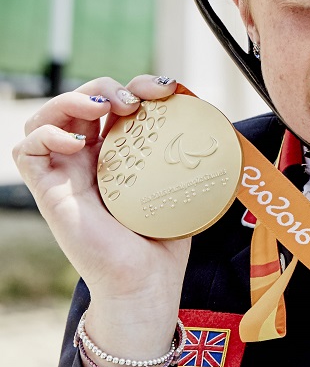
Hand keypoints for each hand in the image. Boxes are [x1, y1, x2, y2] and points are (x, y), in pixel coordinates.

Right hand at [12, 75, 189, 313]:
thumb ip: (192, 155)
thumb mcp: (182, 185)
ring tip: (104, 108)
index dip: (138, 85)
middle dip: (106, 86)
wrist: (145, 282)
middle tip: (135, 100)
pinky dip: (47, 133)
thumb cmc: (164, 239)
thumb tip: (225, 126)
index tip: (168, 88)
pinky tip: (79, 142)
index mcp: (120, 152)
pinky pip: (27, 149)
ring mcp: (67, 172)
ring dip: (72, 99)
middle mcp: (89, 157)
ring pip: (46, 116)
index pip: (118, 102)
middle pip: (81, 101)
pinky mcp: (49, 191)